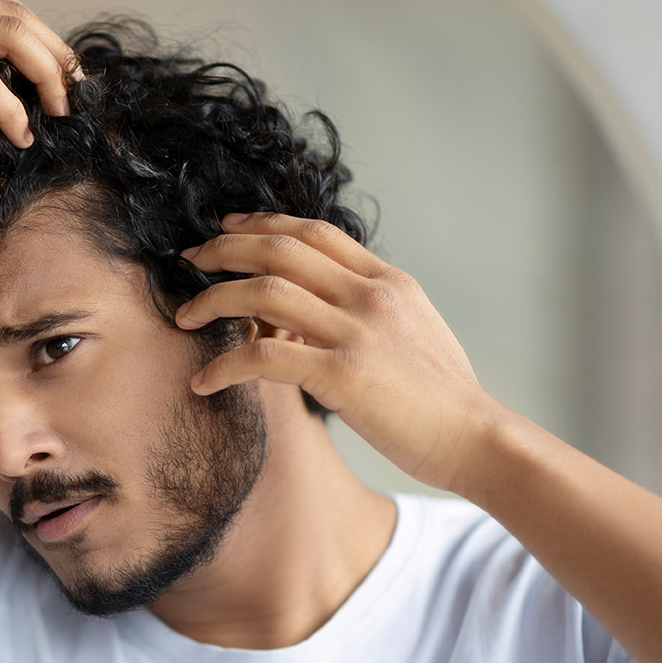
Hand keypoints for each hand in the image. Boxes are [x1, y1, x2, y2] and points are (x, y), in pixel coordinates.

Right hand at [0, 0, 77, 158]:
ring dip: (44, 77)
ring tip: (56, 112)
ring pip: (7, 37)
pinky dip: (10, 108)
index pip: (1, 2)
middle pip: (13, 14)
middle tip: (71, 96)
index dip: (41, 36)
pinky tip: (18, 132)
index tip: (62, 75)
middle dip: (53, 55)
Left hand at [175, 212, 507, 491]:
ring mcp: (357, 332)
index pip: (313, 232)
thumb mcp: (410, 332)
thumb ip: (364, 311)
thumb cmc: (440, 397)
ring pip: (263, 293)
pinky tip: (203, 381)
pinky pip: (263, 354)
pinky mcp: (342, 374)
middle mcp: (371, 296)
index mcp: (387, 281)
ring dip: (213, 300)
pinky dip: (224, 364)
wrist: (476, 438)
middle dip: (224, 249)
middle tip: (189, 259)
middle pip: (279, 249)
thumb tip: (310, 310)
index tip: (226, 227)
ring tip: (185, 317)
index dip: (262, 224)